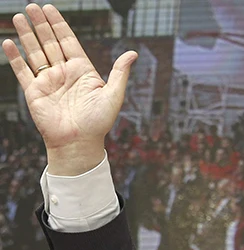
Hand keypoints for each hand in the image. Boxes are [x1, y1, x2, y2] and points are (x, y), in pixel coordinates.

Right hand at [1, 4, 136, 174]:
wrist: (79, 143)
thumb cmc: (99, 122)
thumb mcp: (113, 96)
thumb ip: (120, 73)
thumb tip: (132, 53)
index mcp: (82, 70)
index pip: (68, 41)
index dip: (59, 24)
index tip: (50, 8)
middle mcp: (64, 73)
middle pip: (49, 42)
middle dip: (41, 24)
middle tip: (32, 6)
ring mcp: (48, 81)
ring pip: (35, 52)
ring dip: (27, 34)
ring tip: (20, 17)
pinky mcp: (34, 92)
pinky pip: (22, 71)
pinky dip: (15, 57)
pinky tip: (9, 42)